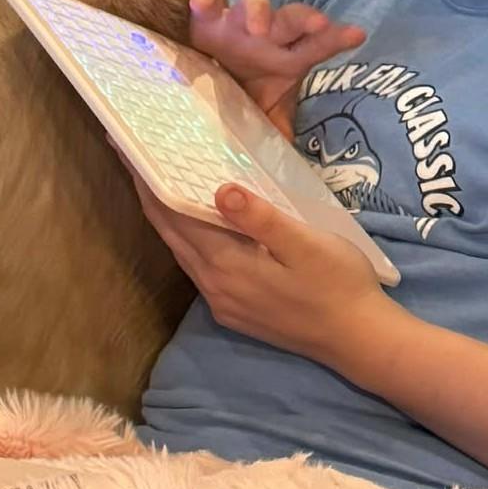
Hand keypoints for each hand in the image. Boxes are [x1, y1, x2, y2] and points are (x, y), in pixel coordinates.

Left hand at [134, 176, 391, 366]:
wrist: (359, 339)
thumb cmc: (339, 283)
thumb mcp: (306, 243)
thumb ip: (260, 218)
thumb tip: (219, 189)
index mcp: (227, 265)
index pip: (174, 217)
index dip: (149, 183)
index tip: (128, 150)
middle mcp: (215, 286)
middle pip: (170, 234)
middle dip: (148, 196)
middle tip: (131, 158)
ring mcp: (223, 303)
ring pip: (181, 252)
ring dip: (165, 218)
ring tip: (154, 184)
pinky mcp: (235, 312)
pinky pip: (198, 268)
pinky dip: (187, 240)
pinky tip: (193, 225)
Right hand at [189, 0, 364, 136]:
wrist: (205, 73)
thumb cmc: (245, 90)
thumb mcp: (265, 113)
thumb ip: (278, 133)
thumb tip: (292, 173)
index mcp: (288, 55)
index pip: (317, 45)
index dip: (336, 39)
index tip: (357, 35)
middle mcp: (268, 33)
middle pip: (292, 19)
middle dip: (305, 19)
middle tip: (318, 24)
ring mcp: (237, 22)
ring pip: (253, 4)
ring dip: (258, 12)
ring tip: (258, 28)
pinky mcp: (205, 20)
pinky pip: (207, 3)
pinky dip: (206, 0)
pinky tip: (203, 2)